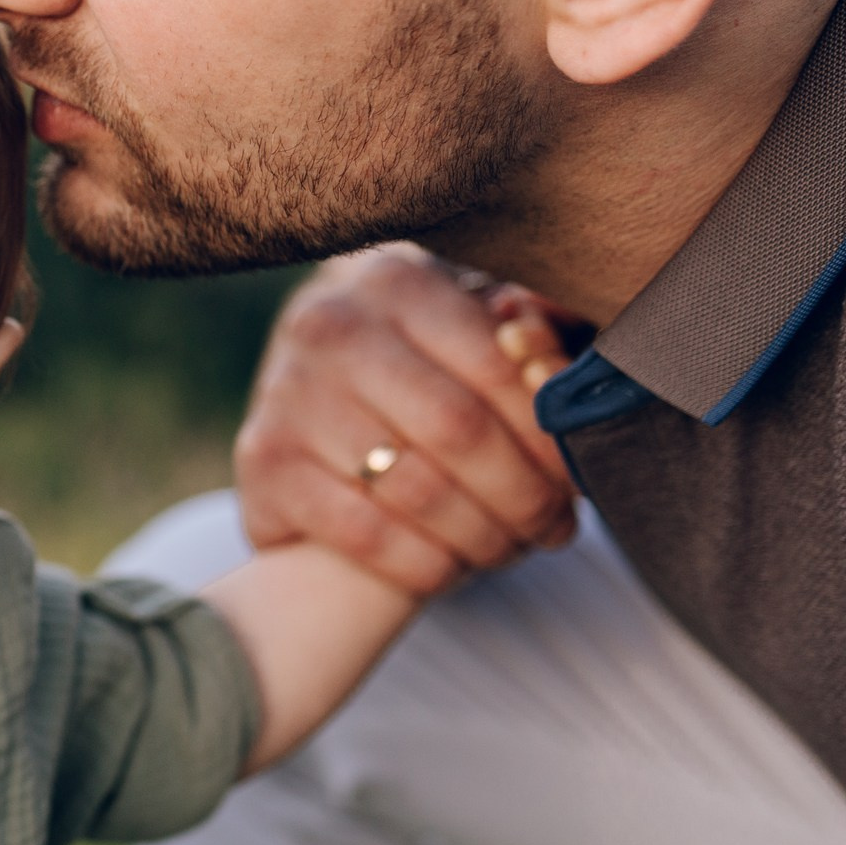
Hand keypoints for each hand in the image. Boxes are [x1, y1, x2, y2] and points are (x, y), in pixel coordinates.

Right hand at [233, 244, 580, 595]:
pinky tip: (451, 565)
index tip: (583, 482)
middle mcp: (330, 327)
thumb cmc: (423, 357)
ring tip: (511, 548)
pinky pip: (367, 536)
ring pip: (417, 492)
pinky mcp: (262, 462)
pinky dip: (426, 565)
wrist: (309, 385)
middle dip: (525, 497)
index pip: (500, 369)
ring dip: (483, 539)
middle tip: (555, 529)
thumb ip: (537, 339)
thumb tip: (561, 372)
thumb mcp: (477, 326)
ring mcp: (287, 394)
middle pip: (460, 433)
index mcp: (397, 279)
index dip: (553, 439)